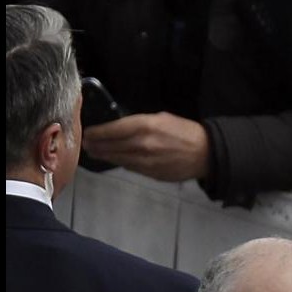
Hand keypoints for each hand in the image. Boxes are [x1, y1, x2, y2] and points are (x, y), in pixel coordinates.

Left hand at [82, 113, 211, 181]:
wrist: (205, 154)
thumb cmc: (184, 131)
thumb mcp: (161, 118)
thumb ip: (139, 123)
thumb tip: (121, 128)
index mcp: (144, 126)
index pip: (112, 130)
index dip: (97, 132)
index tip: (88, 132)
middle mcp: (141, 144)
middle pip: (110, 146)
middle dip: (96, 145)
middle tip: (86, 144)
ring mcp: (145, 161)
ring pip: (117, 159)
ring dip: (104, 156)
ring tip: (95, 153)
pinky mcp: (150, 173)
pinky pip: (130, 167)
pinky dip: (120, 163)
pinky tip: (115, 159)